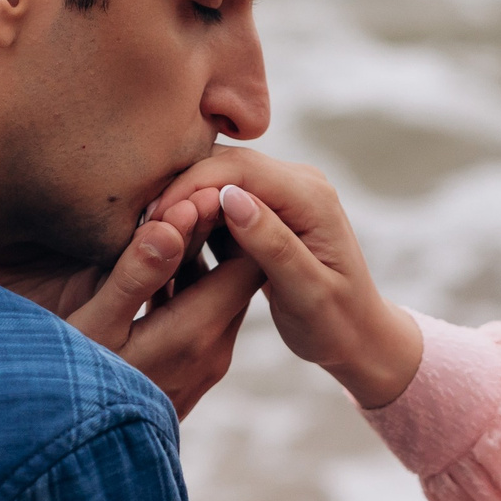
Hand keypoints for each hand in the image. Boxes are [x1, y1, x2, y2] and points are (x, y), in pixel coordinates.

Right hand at [0, 199, 260, 417]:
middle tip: (190, 185)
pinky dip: (189, 280)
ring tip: (173, 208)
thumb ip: (133, 276)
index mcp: (198, 334)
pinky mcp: (192, 367)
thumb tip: (169, 225)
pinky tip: (158, 253)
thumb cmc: (69, 382)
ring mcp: (206, 363)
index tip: (206, 182)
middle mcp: (214, 351)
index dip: (235, 217)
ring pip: (221, 290)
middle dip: (221, 228)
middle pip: (239, 272)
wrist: (68, 455)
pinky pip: (204, 310)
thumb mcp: (95, 327)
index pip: (247, 261)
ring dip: (203, 253)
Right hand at [149, 151, 422, 407]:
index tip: (154, 220)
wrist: (359, 336)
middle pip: (227, 164)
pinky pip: (224, 199)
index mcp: (312, 196)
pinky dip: (197, 215)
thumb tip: (230, 197)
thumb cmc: (336, 323)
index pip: (240, 169)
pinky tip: (171, 240)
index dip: (191, 186)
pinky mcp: (270, 208)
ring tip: (150, 234)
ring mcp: (285, 192)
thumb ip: (272, 243)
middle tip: (142, 227)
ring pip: (220, 178)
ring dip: (185, 201)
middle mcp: (300, 182)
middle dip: (182, 190)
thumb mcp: (307, 291)